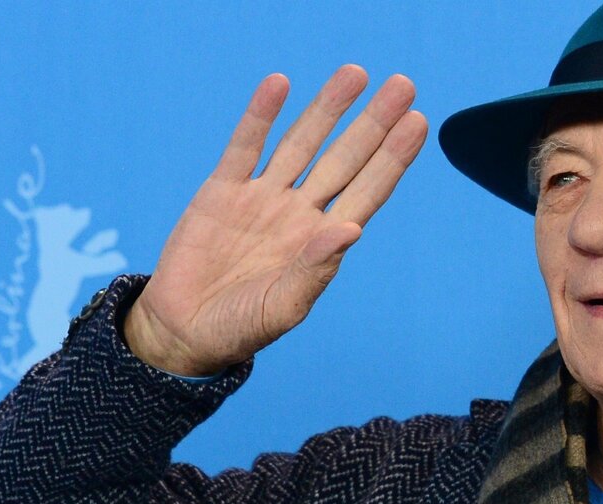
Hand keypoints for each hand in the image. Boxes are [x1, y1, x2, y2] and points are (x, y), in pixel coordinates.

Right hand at [124, 66, 427, 375]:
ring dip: (327, 109)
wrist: (184, 331)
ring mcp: (262, 198)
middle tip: (404, 84)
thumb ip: (315, 269)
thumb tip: (353, 228)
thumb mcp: (283, 307)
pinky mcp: (222, 192)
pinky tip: (280, 84)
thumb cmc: (242, 327)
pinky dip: (260, 116)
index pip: (368, 190)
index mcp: (323, 241)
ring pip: (301, 144)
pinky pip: (245, 147)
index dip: (393, 157)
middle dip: (373, 123)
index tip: (418, 123)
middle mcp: (300, 212)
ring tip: (355, 74)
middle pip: (344, 158)